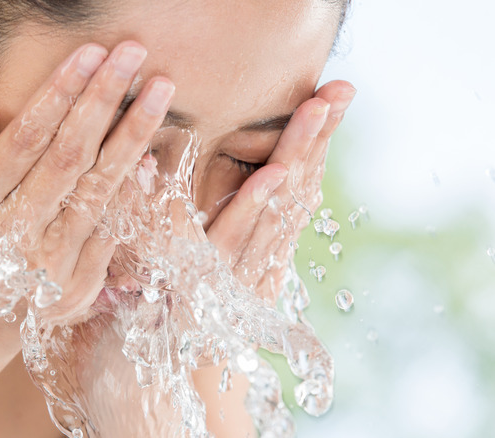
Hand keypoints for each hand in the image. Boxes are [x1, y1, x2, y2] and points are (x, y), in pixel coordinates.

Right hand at [0, 41, 175, 336]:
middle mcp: (12, 237)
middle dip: (103, 98)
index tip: (89, 52)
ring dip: (134, 135)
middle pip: (68, 156)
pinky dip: (134, 189)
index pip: (24, 138)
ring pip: (99, 189)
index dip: (60, 92)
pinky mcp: (75, 287)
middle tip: (133, 52)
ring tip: (158, 90)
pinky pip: (112, 229)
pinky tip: (152, 150)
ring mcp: (48, 267)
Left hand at [206, 80, 355, 302]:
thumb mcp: (225, 238)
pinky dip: (257, 202)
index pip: (301, 169)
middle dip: (319, 132)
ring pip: (282, 198)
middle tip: (340, 88)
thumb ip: (239, 200)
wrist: (188, 341)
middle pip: (300, 177)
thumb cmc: (204, 281)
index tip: (340, 91)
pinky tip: (271, 173)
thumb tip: (255, 160)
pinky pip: (241, 231)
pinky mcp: (223, 270)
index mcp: (271, 224)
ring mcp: (251, 253)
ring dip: (297, 152)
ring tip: (315, 110)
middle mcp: (268, 237)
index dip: (321, 132)